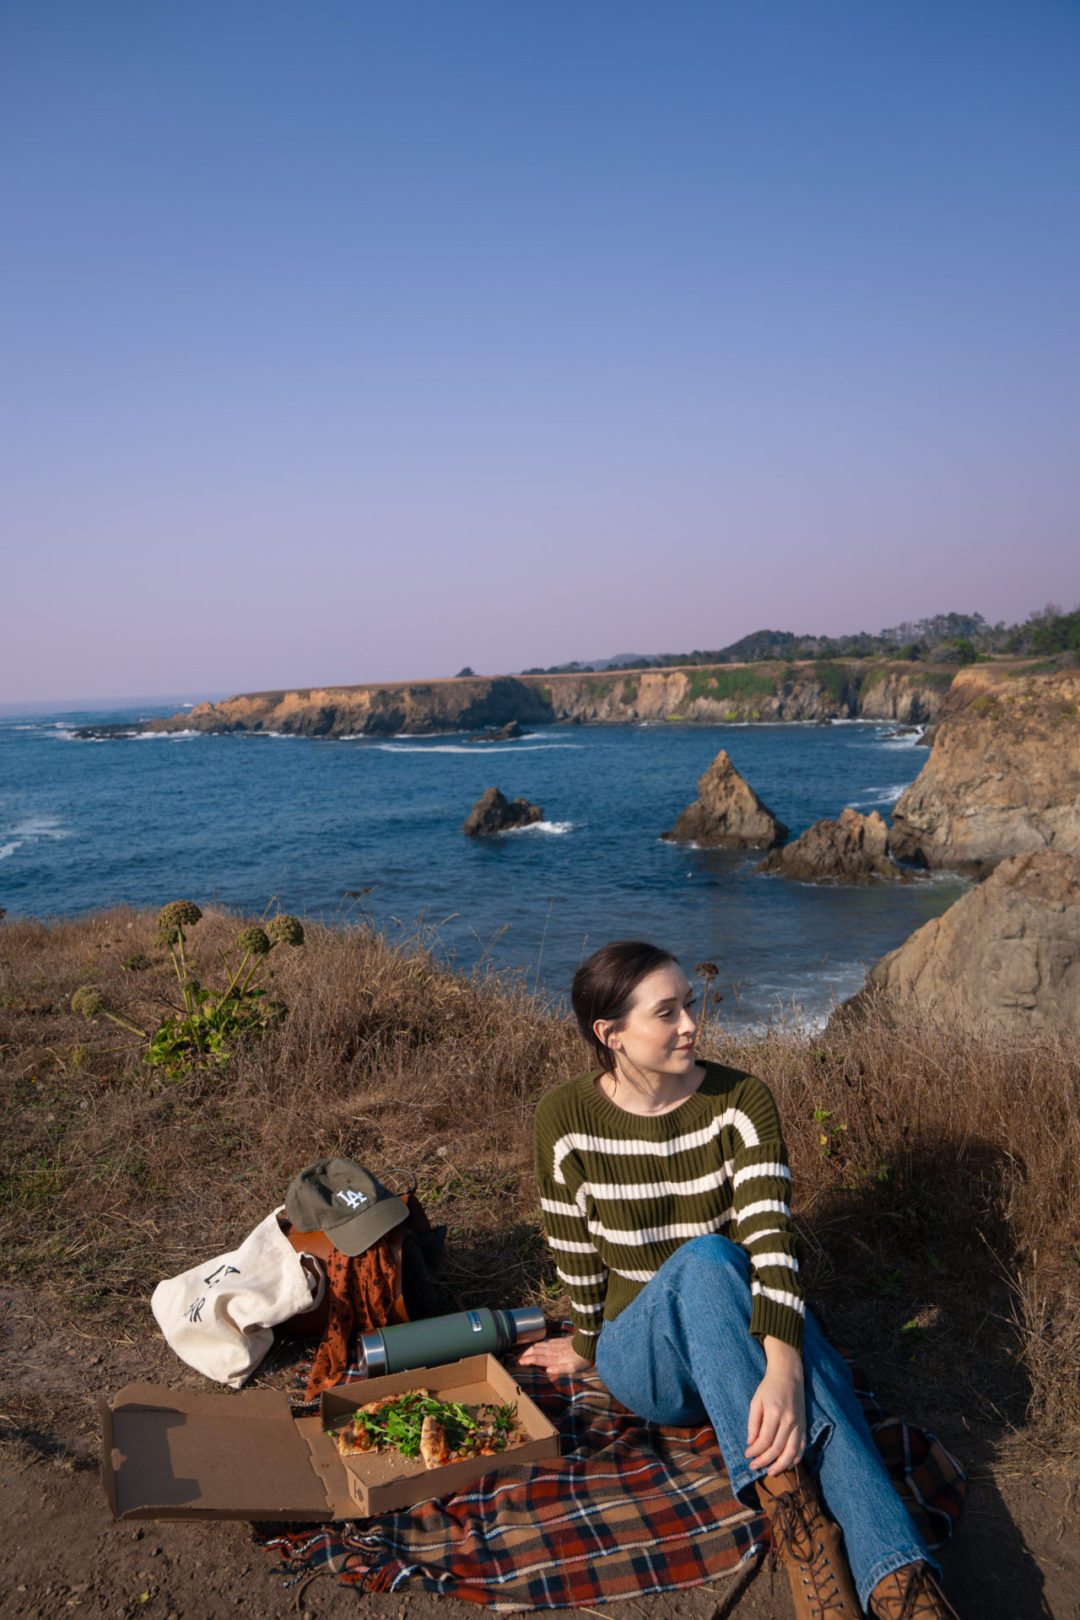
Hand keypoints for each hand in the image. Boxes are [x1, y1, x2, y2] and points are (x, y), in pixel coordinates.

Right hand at [515, 1334, 593, 1377]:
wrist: (590, 1344)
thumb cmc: (582, 1359)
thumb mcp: (574, 1368)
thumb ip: (560, 1369)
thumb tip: (548, 1370)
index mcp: (554, 1358)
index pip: (537, 1359)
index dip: (527, 1360)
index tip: (518, 1362)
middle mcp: (553, 1350)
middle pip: (535, 1351)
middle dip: (525, 1354)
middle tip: (516, 1358)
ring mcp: (555, 1344)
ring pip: (539, 1345)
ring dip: (529, 1349)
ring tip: (522, 1352)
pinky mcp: (559, 1340)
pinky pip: (544, 1341)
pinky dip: (537, 1343)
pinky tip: (536, 1345)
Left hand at [745, 1338, 805, 1475]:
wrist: (789, 1375)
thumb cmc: (769, 1387)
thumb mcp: (756, 1401)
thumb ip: (753, 1423)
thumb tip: (751, 1443)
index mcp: (774, 1412)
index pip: (765, 1440)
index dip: (755, 1451)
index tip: (747, 1455)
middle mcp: (789, 1420)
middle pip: (777, 1449)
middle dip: (764, 1461)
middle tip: (754, 1467)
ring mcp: (799, 1424)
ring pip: (792, 1452)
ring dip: (781, 1465)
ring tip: (770, 1472)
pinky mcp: (804, 1426)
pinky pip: (802, 1447)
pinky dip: (796, 1459)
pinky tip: (787, 1465)